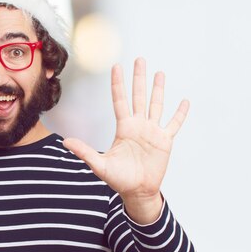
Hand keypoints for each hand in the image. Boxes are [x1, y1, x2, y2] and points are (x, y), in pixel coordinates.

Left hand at [64, 58, 188, 223]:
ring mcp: (152, 132)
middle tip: (140, 59)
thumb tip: (66, 142)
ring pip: (157, 105)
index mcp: (124, 128)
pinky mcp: (165, 141)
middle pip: (139, 96)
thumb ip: (85, 152)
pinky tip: (185, 101)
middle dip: (139, 78)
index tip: (116, 66)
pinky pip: (174, 124)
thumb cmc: (119, 179)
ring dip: (158, 89)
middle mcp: (138, 125)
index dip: (119, 83)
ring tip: (160, 73)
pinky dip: (180, 113)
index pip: (120, 100)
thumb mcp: (100, 165)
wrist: (138, 192)